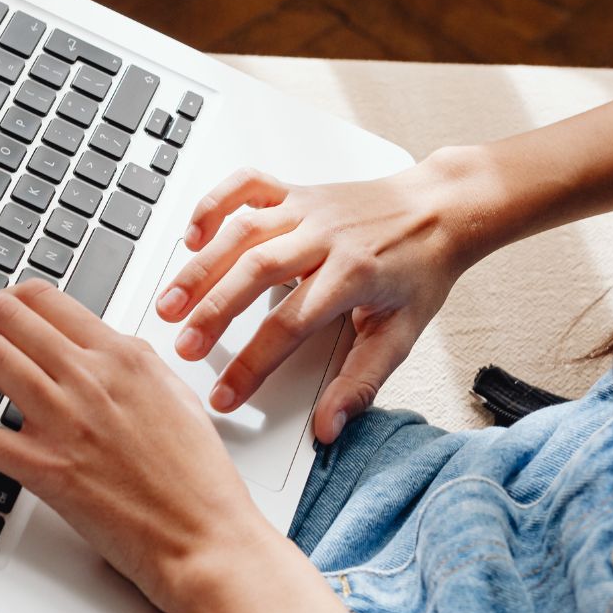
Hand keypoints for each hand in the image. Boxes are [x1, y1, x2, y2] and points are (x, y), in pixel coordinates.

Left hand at [0, 282, 282, 612]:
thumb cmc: (197, 480)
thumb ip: (130, 366)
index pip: (45, 298)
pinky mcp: (45, 468)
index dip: (3, 300)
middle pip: (5, 314)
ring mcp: (65, 420)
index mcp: (123, 355)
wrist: (206, 537)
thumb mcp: (174, 397)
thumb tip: (96, 350)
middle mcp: (91, 376)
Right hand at [154, 165, 476, 442]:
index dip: (252, 363)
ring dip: (200, 267)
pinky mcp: (296, 190)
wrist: (442, 208)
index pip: (289, 325)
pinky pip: (247, 186)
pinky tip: (193, 236)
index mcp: (352, 274)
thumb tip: (329, 427)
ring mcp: (306, 208)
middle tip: (184, 346)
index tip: (225, 395)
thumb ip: (361, 383)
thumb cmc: (420, 269)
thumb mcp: (402, 334)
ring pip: (241, 231)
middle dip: (212, 312)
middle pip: (254, 271)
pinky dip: (214, 204)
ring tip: (170, 301)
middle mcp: (324, 236)